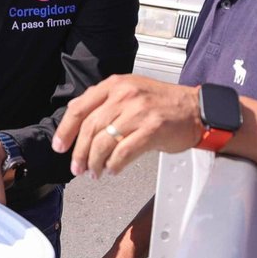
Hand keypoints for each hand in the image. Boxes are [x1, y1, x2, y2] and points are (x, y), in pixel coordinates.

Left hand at [51, 74, 204, 178]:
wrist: (197, 109)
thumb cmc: (163, 104)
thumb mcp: (130, 92)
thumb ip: (105, 103)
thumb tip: (78, 124)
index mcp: (115, 85)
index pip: (79, 107)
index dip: (65, 130)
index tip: (59, 147)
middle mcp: (125, 95)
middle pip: (89, 127)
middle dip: (79, 152)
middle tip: (77, 167)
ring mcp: (139, 111)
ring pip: (104, 141)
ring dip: (95, 162)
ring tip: (95, 172)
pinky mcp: (152, 129)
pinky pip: (124, 151)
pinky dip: (115, 164)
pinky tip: (113, 170)